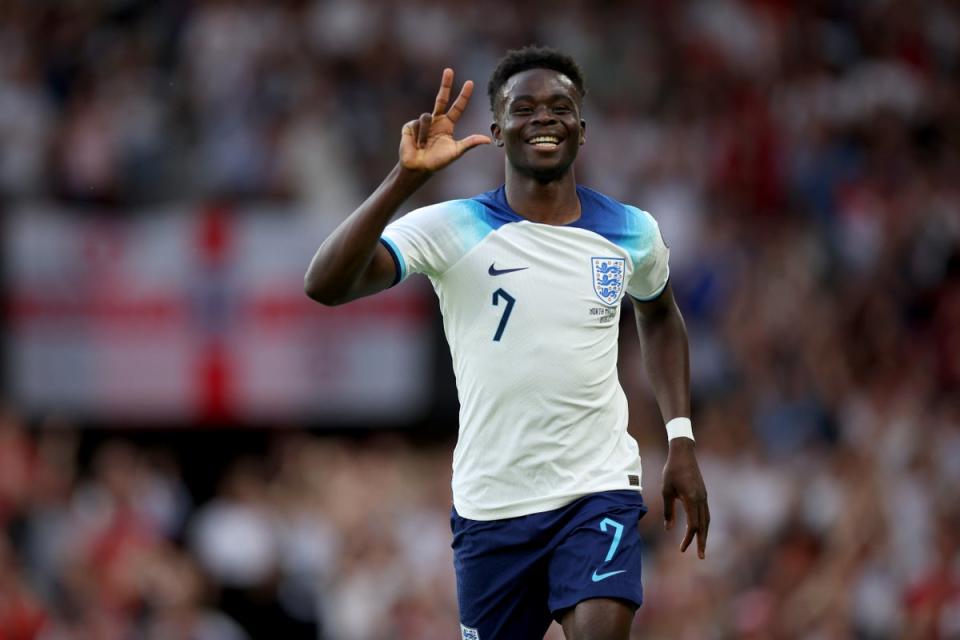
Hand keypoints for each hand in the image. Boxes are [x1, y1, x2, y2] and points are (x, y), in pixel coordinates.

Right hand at [399, 68, 490, 172]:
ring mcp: (423, 122)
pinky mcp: (411, 125)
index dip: (463, 96)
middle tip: (449, 70)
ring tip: (424, 145)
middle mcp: (436, 120)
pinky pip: (418, 123)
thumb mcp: (455, 152)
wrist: (418, 167)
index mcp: (447, 125)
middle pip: (442, 98)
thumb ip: (470, 143)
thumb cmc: (437, 162)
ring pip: (427, 116)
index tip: (470, 83)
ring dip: (426, 134)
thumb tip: (487, 140)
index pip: (458, 107)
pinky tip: (416, 143)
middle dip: (445, 84)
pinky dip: (419, 135)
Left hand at [661, 438, 709, 558]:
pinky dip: (704, 524)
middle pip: (703, 526)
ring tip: (701, 546)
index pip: (693, 525)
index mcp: (691, 499)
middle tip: (701, 557)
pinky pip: (706, 513)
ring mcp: (704, 497)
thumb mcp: (666, 491)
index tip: (682, 549)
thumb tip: (669, 529)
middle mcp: (701, 500)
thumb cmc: (671, 470)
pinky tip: (699, 529)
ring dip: (704, 534)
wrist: (683, 453)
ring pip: (707, 520)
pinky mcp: (704, 494)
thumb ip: (668, 511)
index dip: (688, 539)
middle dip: (702, 542)